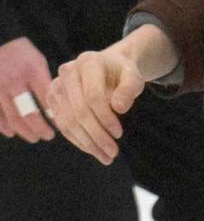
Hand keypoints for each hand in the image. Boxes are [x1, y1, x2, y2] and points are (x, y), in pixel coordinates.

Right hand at [0, 37, 55, 141]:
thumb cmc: (20, 52)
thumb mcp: (38, 61)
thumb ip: (45, 82)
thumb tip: (56, 107)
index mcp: (31, 71)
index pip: (47, 100)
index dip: (55, 116)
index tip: (61, 124)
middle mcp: (13, 81)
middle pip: (29, 114)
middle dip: (41, 129)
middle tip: (48, 136)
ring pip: (13, 118)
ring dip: (25, 131)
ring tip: (34, 137)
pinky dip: (4, 126)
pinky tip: (11, 132)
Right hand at [47, 48, 144, 163]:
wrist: (107, 68)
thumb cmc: (122, 74)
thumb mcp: (133, 76)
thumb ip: (129, 89)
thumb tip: (119, 108)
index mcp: (88, 62)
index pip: (93, 96)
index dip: (105, 118)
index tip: (119, 134)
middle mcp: (67, 72)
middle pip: (79, 111)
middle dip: (97, 136)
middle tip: (113, 154)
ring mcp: (57, 86)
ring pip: (68, 121)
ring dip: (87, 144)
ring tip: (106, 157)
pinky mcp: (53, 100)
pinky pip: (63, 125)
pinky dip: (78, 141)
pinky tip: (93, 150)